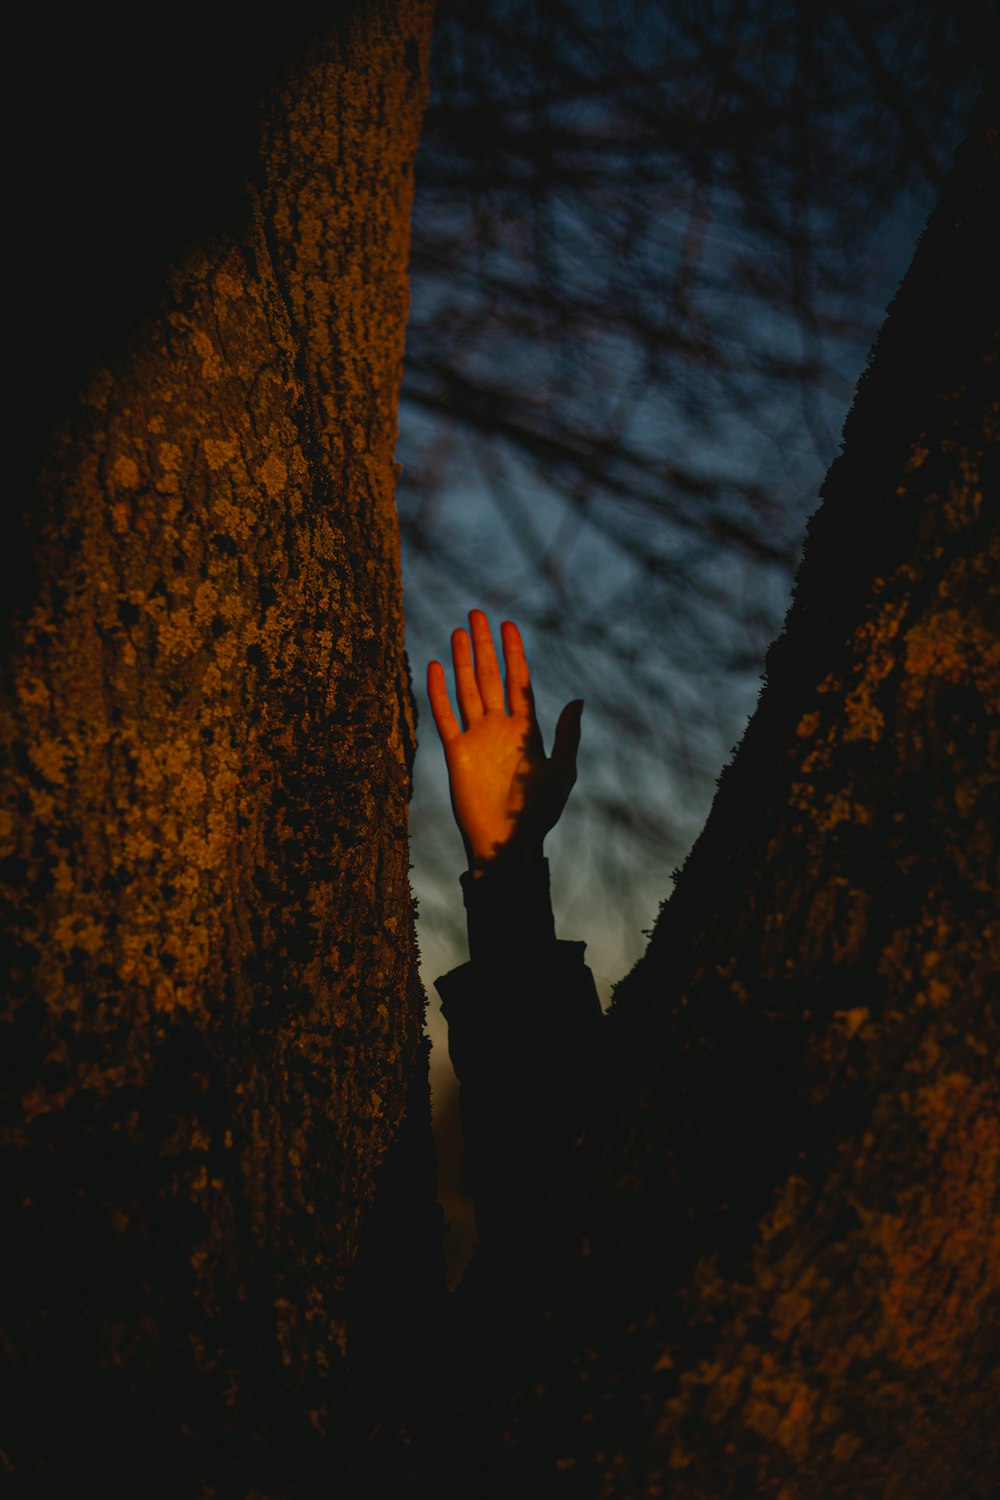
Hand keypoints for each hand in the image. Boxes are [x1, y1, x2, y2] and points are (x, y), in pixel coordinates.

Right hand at [427, 611, 582, 876]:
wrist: (507, 844)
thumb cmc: (539, 813)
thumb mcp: (562, 771)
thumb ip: (566, 735)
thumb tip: (577, 700)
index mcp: (526, 730)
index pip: (518, 681)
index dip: (514, 653)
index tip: (509, 625)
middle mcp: (499, 728)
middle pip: (490, 677)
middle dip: (484, 645)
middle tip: (477, 613)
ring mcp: (476, 738)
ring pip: (468, 690)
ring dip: (462, 660)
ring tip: (458, 631)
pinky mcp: (456, 753)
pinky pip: (445, 716)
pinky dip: (438, 692)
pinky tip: (435, 667)